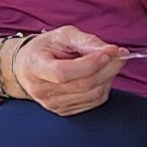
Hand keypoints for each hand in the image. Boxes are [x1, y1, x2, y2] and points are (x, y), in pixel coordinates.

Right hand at [12, 25, 129, 116]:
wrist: (27, 68)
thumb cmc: (45, 48)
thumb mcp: (62, 35)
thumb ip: (86, 41)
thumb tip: (112, 51)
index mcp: (35, 67)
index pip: (62, 73)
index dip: (88, 65)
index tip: (107, 52)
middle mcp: (41, 90)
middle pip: (82, 84)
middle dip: (107, 68)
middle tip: (118, 53)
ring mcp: (53, 105)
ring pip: (92, 94)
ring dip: (109, 77)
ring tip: (109, 62)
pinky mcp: (65, 111)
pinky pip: (94, 102)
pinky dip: (104, 87)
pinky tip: (101, 74)